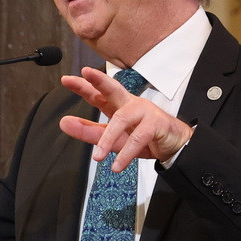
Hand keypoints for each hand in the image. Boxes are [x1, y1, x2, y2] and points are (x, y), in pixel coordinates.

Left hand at [59, 67, 192, 171]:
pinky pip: (138, 138)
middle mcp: (130, 104)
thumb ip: (89, 132)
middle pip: (113, 89)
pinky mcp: (156, 124)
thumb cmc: (144, 138)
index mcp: (118, 106)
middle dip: (99, 80)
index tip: (66, 79)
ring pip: (122, 119)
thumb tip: (64, 122)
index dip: (83, 86)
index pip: (98, 94)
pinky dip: (126, 154)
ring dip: (107, 139)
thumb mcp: (113, 138)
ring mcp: (144, 112)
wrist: (176, 146)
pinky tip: (116, 166)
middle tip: (86, 74)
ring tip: (97, 157)